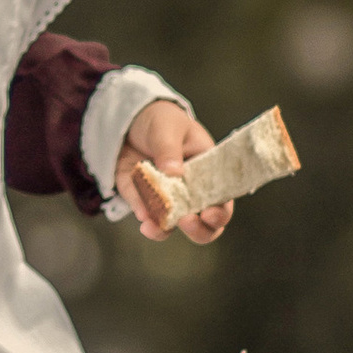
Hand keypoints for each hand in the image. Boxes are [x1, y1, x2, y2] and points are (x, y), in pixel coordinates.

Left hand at [116, 101, 233, 244]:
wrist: (130, 122)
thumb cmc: (162, 121)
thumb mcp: (168, 127)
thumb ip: (170, 149)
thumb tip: (173, 172)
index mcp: (208, 173)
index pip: (222, 200)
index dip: (220, 213)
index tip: (209, 214)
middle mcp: (191, 192)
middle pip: (205, 225)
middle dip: (198, 230)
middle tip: (186, 221)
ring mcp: (168, 200)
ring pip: (173, 227)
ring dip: (165, 231)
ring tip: (153, 227)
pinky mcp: (144, 201)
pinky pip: (146, 217)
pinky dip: (145, 219)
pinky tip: (142, 217)